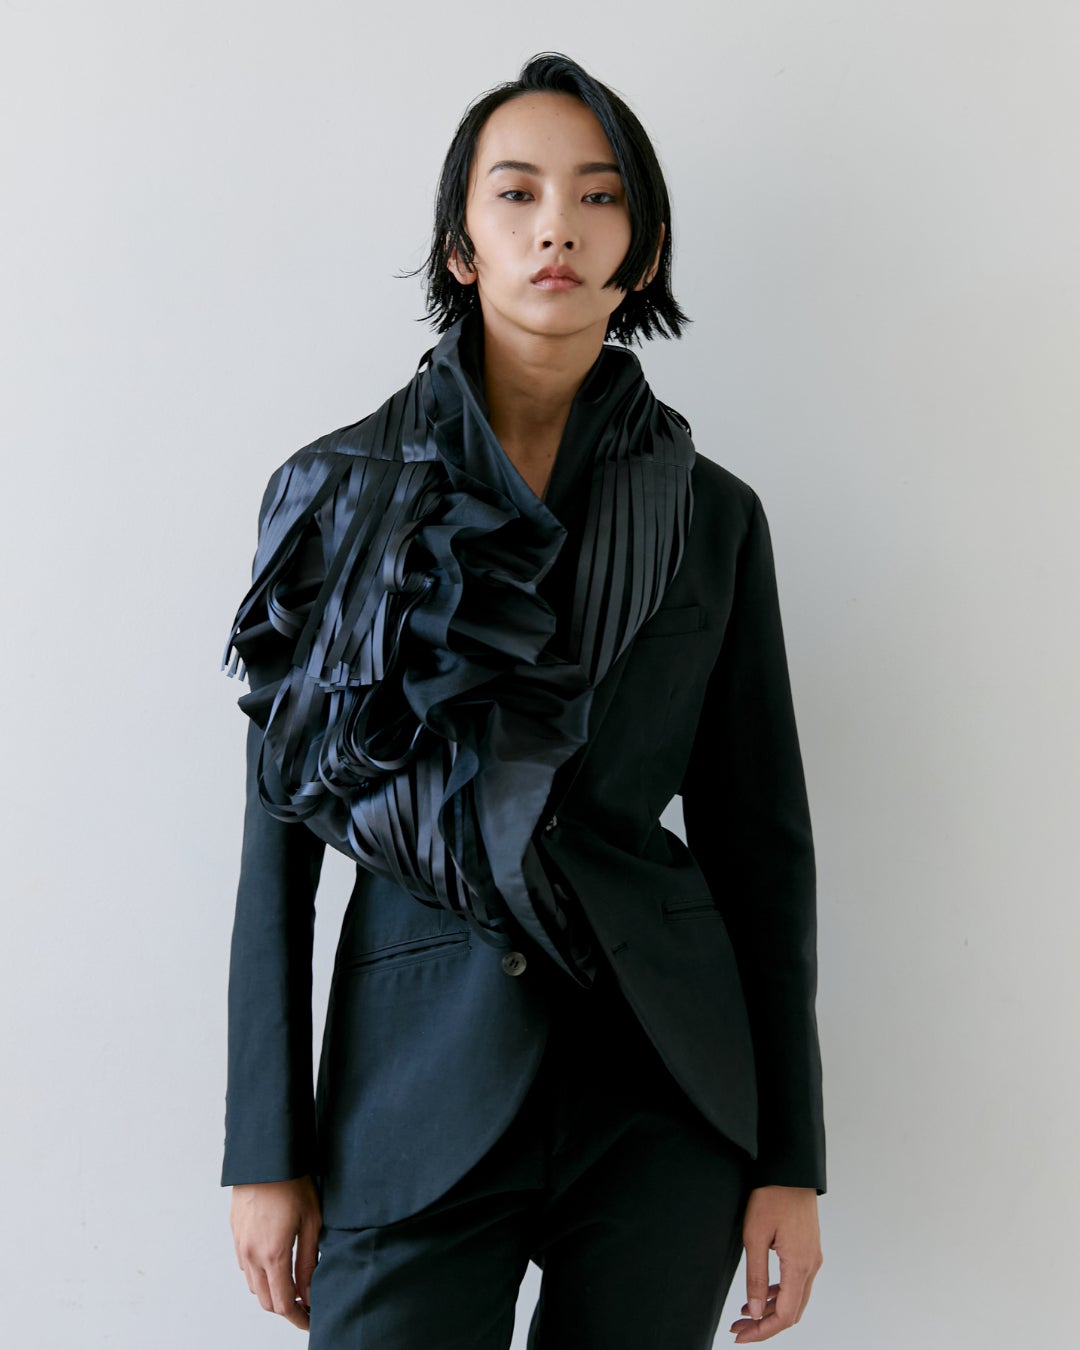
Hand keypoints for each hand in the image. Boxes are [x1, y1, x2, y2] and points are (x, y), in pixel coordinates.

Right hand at [230, 1175, 321, 1329]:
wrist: (265, 1157)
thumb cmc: (292, 1184)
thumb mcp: (311, 1222)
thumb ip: (309, 1261)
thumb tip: (310, 1292)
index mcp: (273, 1255)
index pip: (283, 1303)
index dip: (298, 1317)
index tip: (310, 1321)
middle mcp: (252, 1255)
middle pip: (266, 1300)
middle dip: (286, 1308)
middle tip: (305, 1305)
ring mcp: (241, 1245)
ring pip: (254, 1285)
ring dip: (271, 1291)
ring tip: (293, 1284)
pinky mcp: (236, 1234)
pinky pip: (245, 1266)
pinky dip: (260, 1274)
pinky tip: (275, 1263)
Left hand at [730, 1185, 821, 1341]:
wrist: (791, 1169)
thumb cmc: (772, 1196)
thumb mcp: (754, 1235)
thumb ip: (755, 1276)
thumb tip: (754, 1311)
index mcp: (799, 1265)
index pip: (785, 1314)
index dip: (763, 1330)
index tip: (741, 1335)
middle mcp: (811, 1265)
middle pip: (792, 1311)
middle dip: (765, 1324)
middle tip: (739, 1328)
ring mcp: (812, 1257)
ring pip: (795, 1298)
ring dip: (771, 1310)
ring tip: (744, 1314)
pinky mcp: (808, 1249)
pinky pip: (796, 1283)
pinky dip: (778, 1294)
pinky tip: (759, 1294)